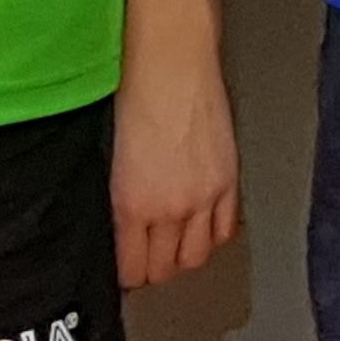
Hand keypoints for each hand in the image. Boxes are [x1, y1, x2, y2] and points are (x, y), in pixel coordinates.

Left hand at [110, 49, 240, 290]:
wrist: (171, 65)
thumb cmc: (135, 98)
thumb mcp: (111, 162)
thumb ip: (119, 204)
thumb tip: (121, 230)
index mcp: (132, 205)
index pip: (132, 269)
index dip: (127, 275)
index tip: (125, 270)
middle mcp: (170, 208)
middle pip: (164, 269)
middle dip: (153, 269)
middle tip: (147, 259)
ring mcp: (204, 197)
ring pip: (197, 257)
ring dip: (183, 256)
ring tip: (174, 245)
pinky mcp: (228, 180)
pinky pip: (226, 230)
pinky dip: (213, 234)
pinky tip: (202, 224)